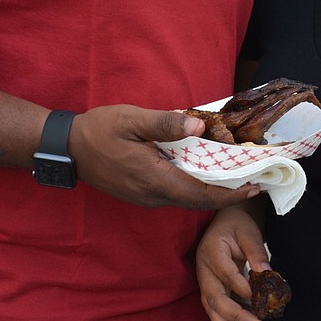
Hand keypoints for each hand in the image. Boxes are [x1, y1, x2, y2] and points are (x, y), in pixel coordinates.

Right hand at [68, 107, 261, 208]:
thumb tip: (199, 126)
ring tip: (234, 177)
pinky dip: (194, 187)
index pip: (201, 193)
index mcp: (155, 179)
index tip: (254, 187)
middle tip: (252, 181)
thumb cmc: (99, 131)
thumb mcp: (132, 120)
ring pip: (187, 199)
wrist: (67, 148)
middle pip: (198, 200)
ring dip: (211, 191)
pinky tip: (203, 173)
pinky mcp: (141, 194)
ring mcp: (146, 197)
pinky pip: (175, 195)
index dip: (230, 194)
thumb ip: (166, 123)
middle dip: (227, 194)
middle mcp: (154, 195)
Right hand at [196, 206, 271, 320]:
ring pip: (211, 308)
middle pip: (214, 297)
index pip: (226, 274)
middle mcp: (203, 269)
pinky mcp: (210, 290)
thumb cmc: (237, 225)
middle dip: (235, 316)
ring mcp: (204, 281)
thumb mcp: (249, 233)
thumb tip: (267, 274)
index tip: (261, 298)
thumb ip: (257, 253)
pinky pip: (214, 310)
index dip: (243, 288)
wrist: (224, 221)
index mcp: (211, 251)